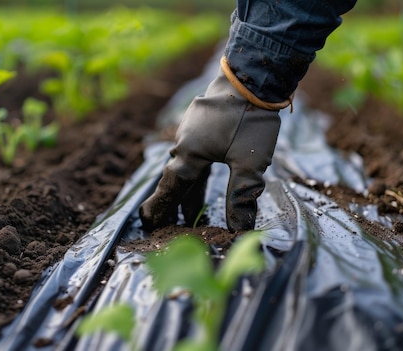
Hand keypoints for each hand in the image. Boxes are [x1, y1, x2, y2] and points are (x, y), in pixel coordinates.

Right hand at [139, 59, 281, 231]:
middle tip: (165, 224)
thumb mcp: (250, 162)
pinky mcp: (201, 123)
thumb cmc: (251, 120)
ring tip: (188, 210)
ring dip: (185, 188)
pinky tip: (200, 175)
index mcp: (190, 153)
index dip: (161, 207)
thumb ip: (242, 196)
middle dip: (172, 203)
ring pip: (184, 166)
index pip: (170, 188)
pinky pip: (192, 153)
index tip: (149, 223)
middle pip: (175, 179)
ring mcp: (191, 130)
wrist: (253, 76)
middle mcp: (184, 142)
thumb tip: (239, 230)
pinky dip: (193, 171)